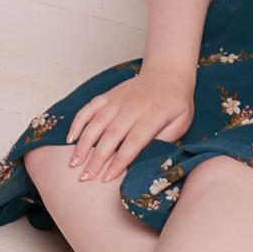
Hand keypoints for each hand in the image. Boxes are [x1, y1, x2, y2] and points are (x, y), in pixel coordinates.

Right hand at [65, 66, 195, 186]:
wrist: (167, 72)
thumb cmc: (176, 103)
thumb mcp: (182, 122)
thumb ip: (165, 139)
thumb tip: (147, 158)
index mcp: (154, 114)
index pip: (134, 142)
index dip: (120, 161)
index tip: (107, 178)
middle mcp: (133, 105)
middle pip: (111, 135)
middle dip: (96, 158)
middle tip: (85, 177)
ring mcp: (118, 99)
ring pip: (96, 122)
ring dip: (83, 144)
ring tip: (73, 163)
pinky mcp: (108, 95)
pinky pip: (89, 108)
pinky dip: (78, 122)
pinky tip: (70, 139)